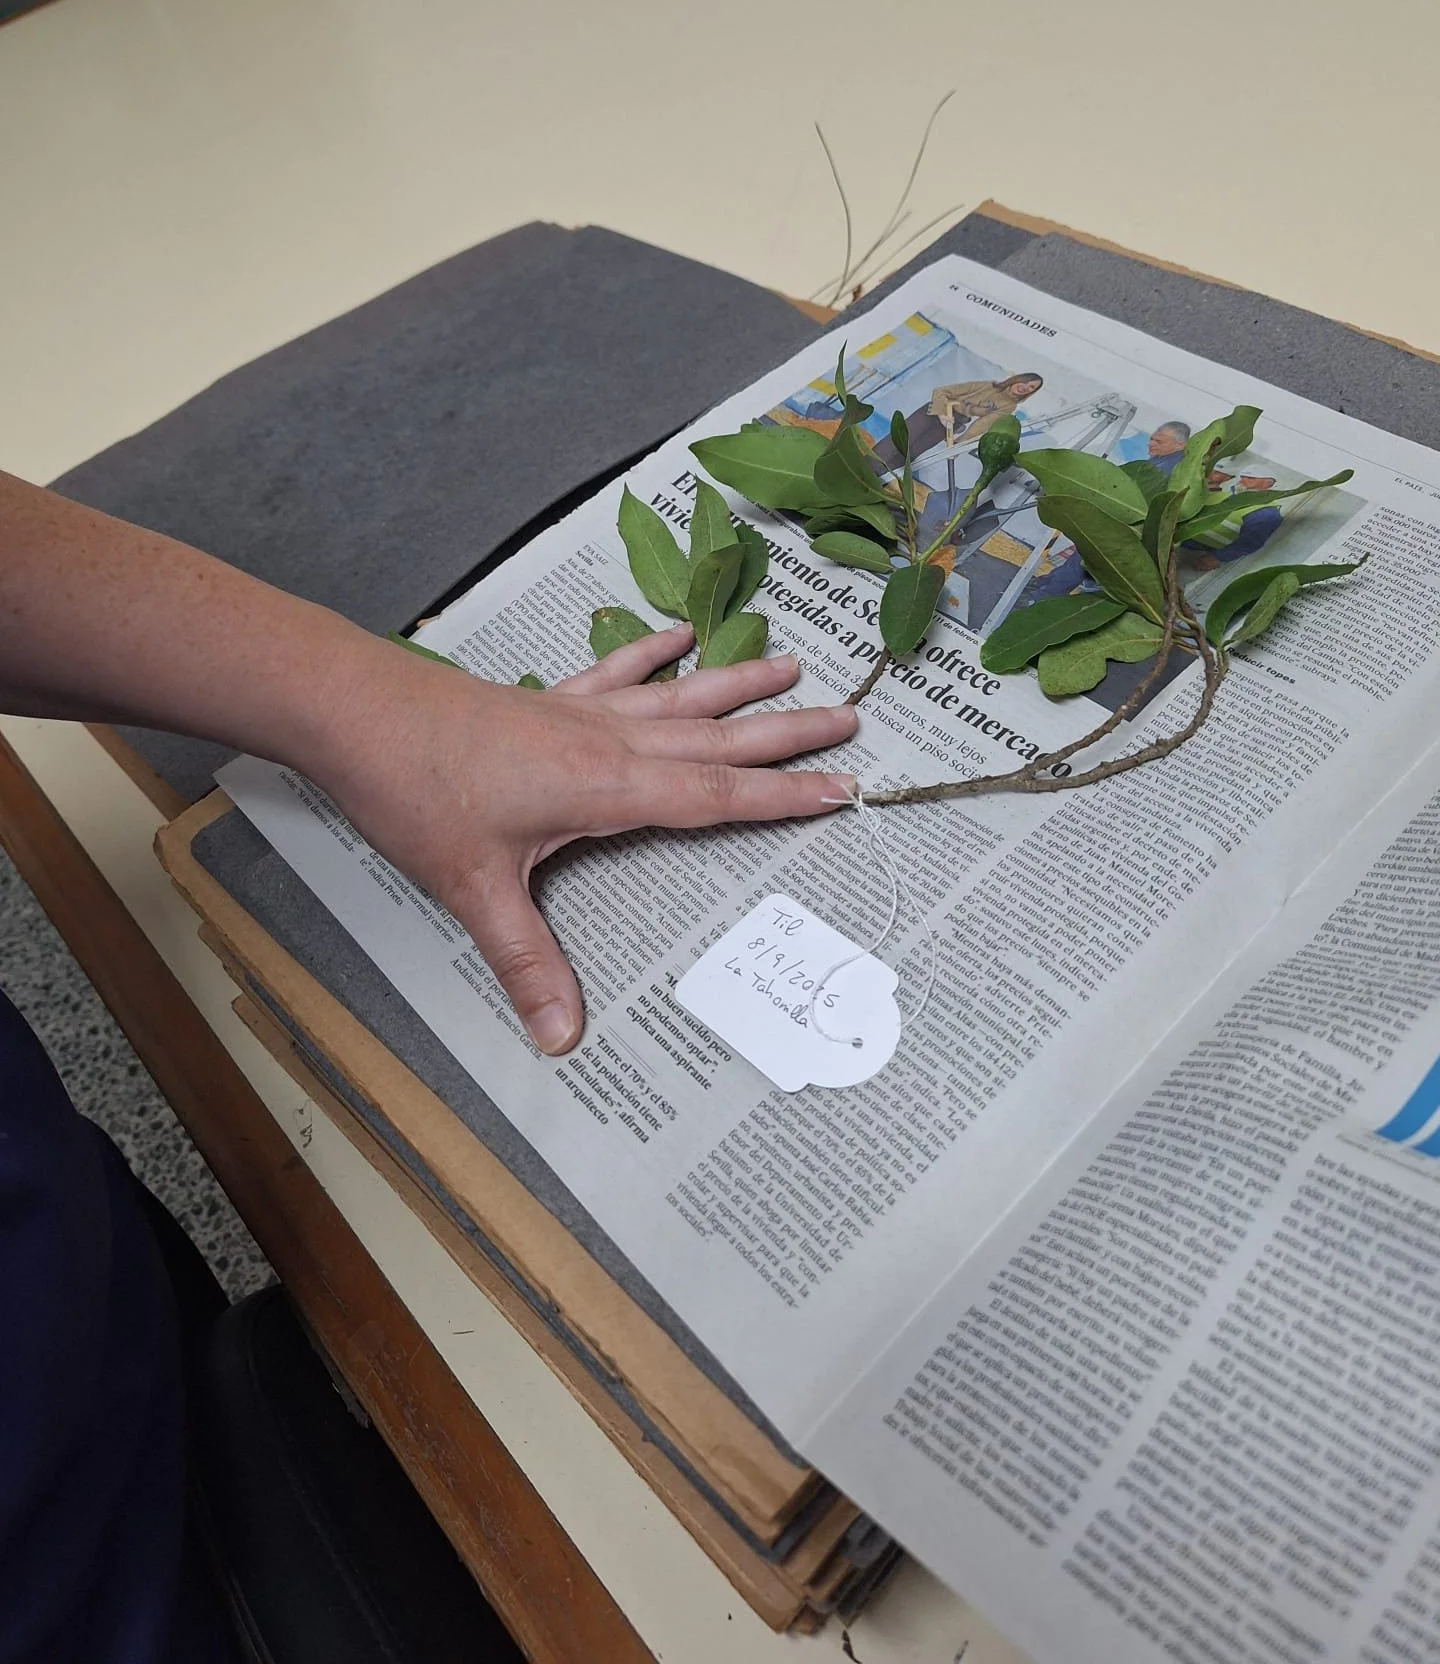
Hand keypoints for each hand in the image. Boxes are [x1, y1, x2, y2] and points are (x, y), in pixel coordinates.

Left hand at [312, 625, 856, 1053]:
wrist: (358, 712)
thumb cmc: (417, 791)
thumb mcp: (474, 887)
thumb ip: (526, 961)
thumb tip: (561, 1035)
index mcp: (607, 787)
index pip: (715, 797)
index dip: (783, 799)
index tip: (843, 791)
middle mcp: (607, 741)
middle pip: (716, 739)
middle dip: (785, 734)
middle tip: (850, 719)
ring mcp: (578, 712)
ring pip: (678, 697)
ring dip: (736, 685)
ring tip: (790, 664)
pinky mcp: (546, 700)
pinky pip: (615, 672)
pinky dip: (650, 654)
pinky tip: (677, 635)